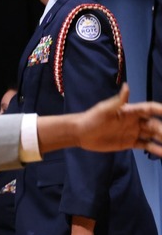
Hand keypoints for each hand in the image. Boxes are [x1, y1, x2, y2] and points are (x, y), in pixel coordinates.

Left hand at [41, 84, 161, 156]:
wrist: (80, 133)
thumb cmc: (92, 118)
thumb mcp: (104, 109)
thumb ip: (118, 100)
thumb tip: (126, 86)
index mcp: (131, 111)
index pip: (150, 109)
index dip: (160, 110)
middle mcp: (135, 121)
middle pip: (155, 124)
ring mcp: (133, 132)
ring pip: (153, 135)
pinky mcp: (129, 143)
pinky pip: (145, 145)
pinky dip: (155, 149)